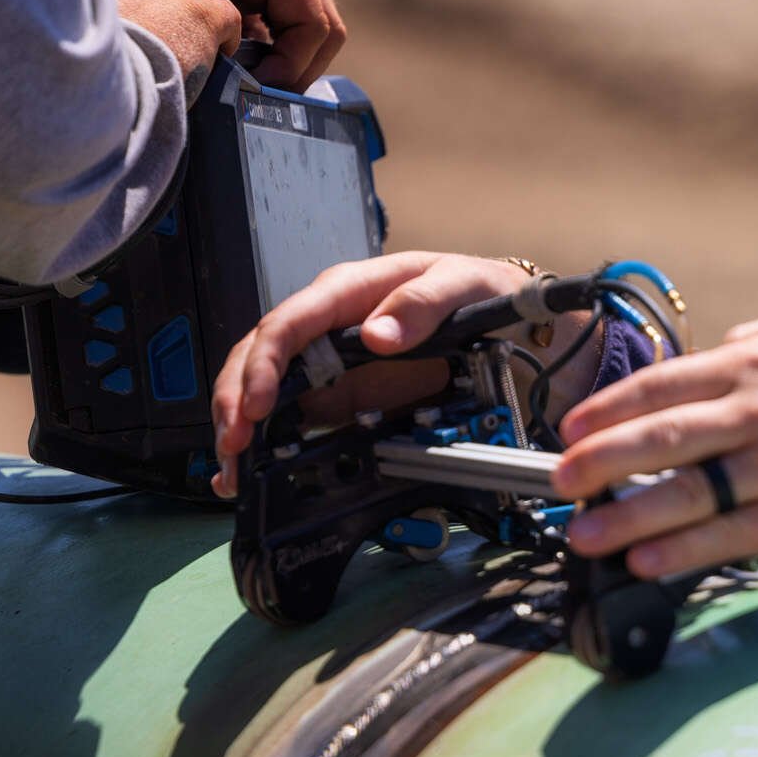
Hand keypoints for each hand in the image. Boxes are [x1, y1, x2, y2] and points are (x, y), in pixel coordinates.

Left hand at [90, 0, 345, 89]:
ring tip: (240, 87)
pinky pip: (272, 33)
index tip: (256, 90)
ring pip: (300, 35)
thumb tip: (219, 70)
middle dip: (297, 70)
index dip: (293, 65)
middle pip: (321, 31)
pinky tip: (224, 70)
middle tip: (259, 99)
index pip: (314, 23)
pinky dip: (258, 57)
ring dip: (280, 65)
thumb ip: (194, 12)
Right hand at [209, 252, 602, 496]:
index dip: (264, 361)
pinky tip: (251, 470)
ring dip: (240, 423)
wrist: (527, 330)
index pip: (291, 321)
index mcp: (355, 291)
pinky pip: (295, 414)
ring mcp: (335, 363)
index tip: (255, 402)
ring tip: (230, 468)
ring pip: (267, 386)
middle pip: (263, 354)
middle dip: (236, 397)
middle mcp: (333, 326)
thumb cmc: (491, 294)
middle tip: (231, 444)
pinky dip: (268, 441)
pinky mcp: (345, 395)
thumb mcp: (468, 286)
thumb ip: (425, 304)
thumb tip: (377, 334)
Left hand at [553, 309, 757, 576]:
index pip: (662, 385)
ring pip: (687, 492)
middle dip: (597, 462)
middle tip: (557, 482)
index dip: (608, 411)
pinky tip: (647, 561)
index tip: (570, 431)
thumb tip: (716, 344)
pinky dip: (683, 549)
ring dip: (625, 516)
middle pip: (660, 438)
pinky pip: (733, 535)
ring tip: (583, 534)